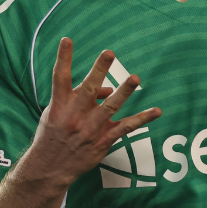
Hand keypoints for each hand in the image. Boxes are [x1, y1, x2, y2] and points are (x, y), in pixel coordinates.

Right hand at [28, 38, 161, 186]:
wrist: (50, 168)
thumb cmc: (54, 134)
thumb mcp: (56, 112)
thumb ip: (80, 96)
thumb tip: (108, 88)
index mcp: (60, 105)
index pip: (60, 77)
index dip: (63, 58)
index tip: (67, 39)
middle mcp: (75, 115)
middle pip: (89, 89)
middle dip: (99, 70)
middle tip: (108, 53)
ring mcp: (90, 129)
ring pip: (110, 107)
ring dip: (124, 92)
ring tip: (135, 78)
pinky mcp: (102, 141)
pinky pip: (125, 128)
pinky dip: (142, 119)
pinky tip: (156, 111)